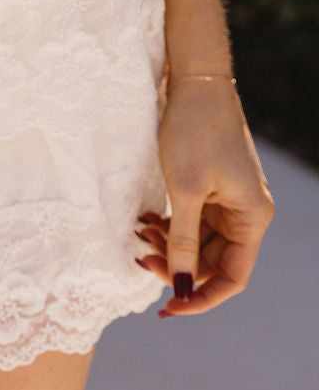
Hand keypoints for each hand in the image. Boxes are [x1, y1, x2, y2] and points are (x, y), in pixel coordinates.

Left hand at [134, 80, 274, 315]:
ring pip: (197, 242)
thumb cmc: (194, 130)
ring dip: (169, 244)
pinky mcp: (210, 186)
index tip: (167, 309)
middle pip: (211, 261)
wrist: (194, 80)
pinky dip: (169, 225)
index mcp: (251, 218)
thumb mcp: (185, 189)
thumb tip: (179, 287)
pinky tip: (144, 219)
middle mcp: (245, 214)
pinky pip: (191, 220)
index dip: (201, 297)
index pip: (231, 277)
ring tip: (137, 233)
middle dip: (176, 265)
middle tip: (139, 257)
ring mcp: (228, 200)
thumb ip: (183, 241)